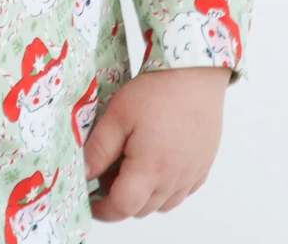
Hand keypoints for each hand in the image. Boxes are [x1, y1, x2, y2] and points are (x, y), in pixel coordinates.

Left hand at [85, 67, 230, 220]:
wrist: (195, 77)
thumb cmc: (156, 93)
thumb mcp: (117, 116)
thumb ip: (99, 149)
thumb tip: (84, 173)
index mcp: (150, 170)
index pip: (122, 207)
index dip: (103, 209)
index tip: (90, 201)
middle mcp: (173, 181)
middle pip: (142, 209)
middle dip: (120, 199)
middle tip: (105, 172)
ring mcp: (191, 176)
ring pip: (162, 204)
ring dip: (143, 195)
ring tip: (129, 164)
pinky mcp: (203, 168)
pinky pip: (180, 192)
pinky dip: (164, 188)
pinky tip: (154, 162)